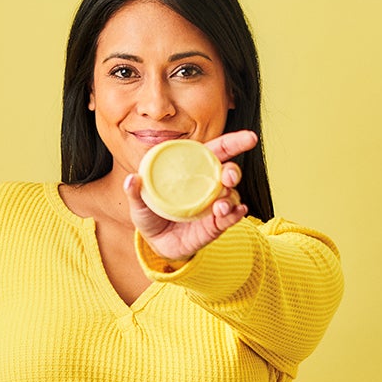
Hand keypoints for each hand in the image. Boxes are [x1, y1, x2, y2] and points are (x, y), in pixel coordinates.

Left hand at [123, 130, 256, 261]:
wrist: (156, 243)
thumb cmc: (150, 214)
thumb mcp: (139, 204)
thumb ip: (135, 192)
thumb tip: (131, 180)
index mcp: (193, 170)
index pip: (216, 151)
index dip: (234, 142)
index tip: (250, 138)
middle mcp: (208, 185)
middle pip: (229, 172)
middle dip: (234, 171)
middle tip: (229, 176)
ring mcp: (213, 205)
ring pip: (231, 196)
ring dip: (231, 198)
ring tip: (222, 205)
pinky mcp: (214, 226)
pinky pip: (229, 218)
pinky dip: (235, 215)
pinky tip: (236, 212)